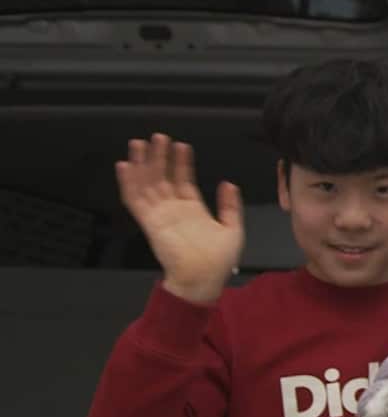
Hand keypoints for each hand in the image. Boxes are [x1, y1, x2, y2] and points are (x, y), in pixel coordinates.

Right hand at [117, 133, 243, 303]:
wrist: (203, 279)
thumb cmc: (219, 261)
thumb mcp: (232, 228)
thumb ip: (230, 206)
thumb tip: (229, 183)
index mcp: (193, 209)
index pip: (183, 179)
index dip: (182, 163)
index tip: (181, 146)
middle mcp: (174, 209)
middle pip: (162, 177)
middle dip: (159, 157)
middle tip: (158, 137)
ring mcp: (160, 214)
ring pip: (147, 184)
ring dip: (142, 164)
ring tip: (140, 144)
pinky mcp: (149, 222)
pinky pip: (135, 200)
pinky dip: (128, 183)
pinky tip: (125, 166)